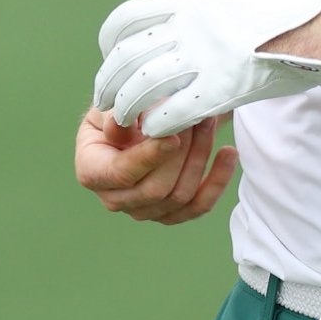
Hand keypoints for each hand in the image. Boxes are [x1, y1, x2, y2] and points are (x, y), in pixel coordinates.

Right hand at [74, 110, 236, 223]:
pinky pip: (199, 206)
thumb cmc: (117, 110)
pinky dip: (217, 181)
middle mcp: (114, 199)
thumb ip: (114, 115)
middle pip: (155, 189)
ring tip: (209, 123)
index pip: (122, 172)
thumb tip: (120, 124)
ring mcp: (143, 211)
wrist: (131, 121)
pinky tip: (228, 153)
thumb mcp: (108, 105)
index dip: (149, 157)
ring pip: (180, 195)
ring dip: (200, 158)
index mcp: (92, 172)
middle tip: (196, 119)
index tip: (173, 137)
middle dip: (181, 154)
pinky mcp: (170, 213)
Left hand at [93, 0, 320, 137]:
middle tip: (103, 99)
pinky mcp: (225, 87)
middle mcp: (191, 26)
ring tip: (123, 121)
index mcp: (191, 2)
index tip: (109, 58)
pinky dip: (159, 123)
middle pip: (128, 55)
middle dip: (110, 80)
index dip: (111, 42)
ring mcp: (206, 56)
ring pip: (144, 84)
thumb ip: (208, 9)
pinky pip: (176, 110)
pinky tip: (154, 133)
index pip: (129, 18)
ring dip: (127, 106)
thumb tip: (192, 15)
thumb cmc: (291, 9)